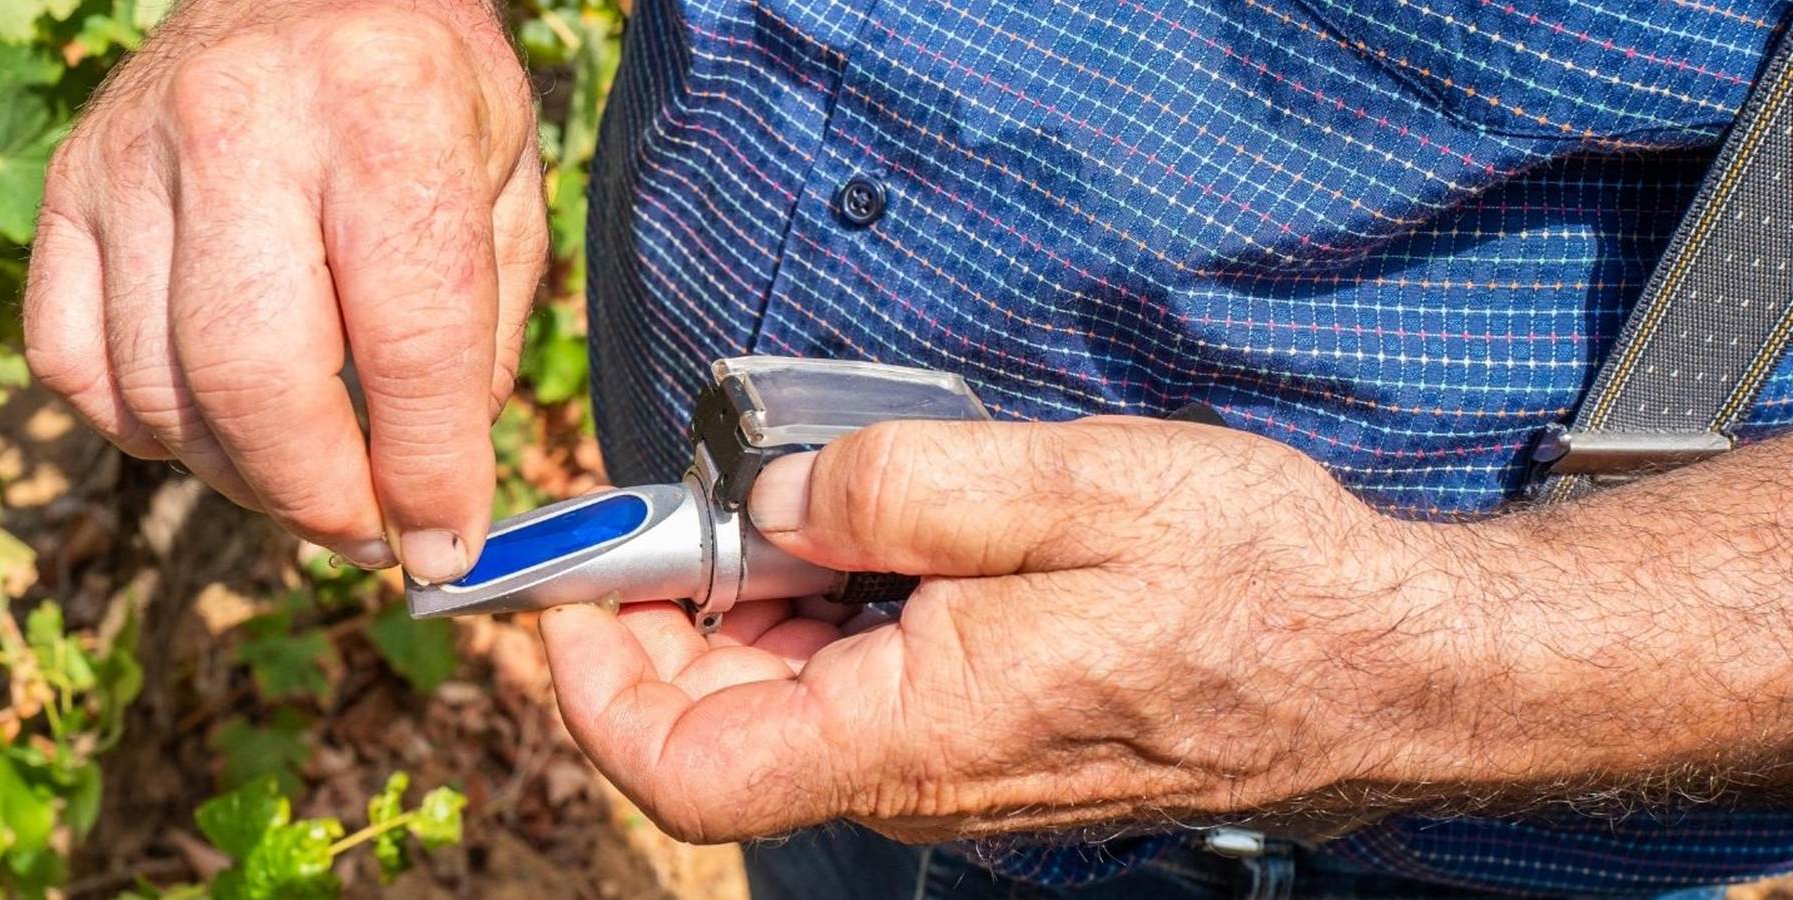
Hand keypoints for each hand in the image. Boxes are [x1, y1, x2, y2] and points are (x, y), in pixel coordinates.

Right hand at [22, 0, 546, 580]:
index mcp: (385, 112)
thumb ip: (486, 338)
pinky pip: (73, 362)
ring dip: (242, 477)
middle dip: (320, 497)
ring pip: (161, 389)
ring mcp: (133, 155)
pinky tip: (215, 417)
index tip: (446, 545)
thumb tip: (436, 497)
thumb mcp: (506, 184)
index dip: (430, 472)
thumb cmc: (423, 88)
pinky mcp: (66, 185)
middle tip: (369, 534)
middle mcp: (242, 125)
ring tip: (309, 478)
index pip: (409, 339)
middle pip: (256, 380)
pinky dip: (145, 426)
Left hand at [541, 416, 1502, 843]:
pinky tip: (875, 544)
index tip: (574, 585)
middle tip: (685, 502)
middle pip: (720, 729)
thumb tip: (780, 498)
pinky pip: (862, 695)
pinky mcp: (990, 744)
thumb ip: (904, 485)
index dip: (595, 685)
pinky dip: (826, 620)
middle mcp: (922, 776)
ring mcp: (956, 770)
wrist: (1386, 667)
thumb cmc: (1258, 587)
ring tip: (797, 505)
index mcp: (919, 730)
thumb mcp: (1074, 488)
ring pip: (789, 708)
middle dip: (669, 615)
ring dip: (753, 610)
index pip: (686, 769)